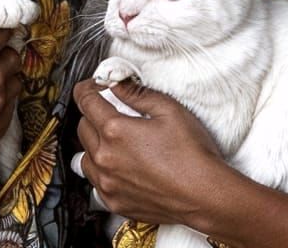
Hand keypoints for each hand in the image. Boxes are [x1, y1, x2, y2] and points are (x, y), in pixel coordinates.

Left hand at [72, 77, 224, 226]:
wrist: (204, 196)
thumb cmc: (191, 154)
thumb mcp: (168, 109)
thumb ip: (137, 93)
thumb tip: (117, 83)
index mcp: (115, 131)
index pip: (86, 102)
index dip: (87, 88)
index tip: (92, 86)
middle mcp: (106, 159)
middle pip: (82, 127)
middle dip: (92, 114)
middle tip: (109, 110)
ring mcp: (108, 184)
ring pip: (84, 157)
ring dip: (94, 144)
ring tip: (114, 140)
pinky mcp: (115, 203)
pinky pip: (95, 183)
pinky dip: (101, 170)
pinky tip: (119, 165)